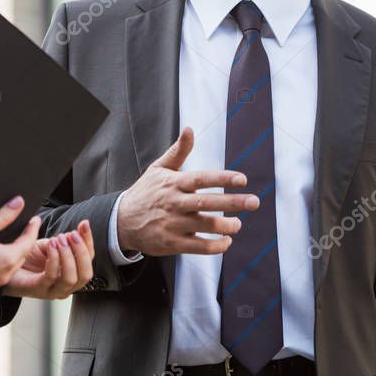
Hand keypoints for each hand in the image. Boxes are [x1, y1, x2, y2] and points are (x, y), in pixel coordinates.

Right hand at [0, 195, 40, 301]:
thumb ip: (3, 216)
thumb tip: (18, 204)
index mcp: (7, 259)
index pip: (28, 242)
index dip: (32, 229)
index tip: (35, 221)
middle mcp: (3, 276)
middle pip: (20, 257)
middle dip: (23, 244)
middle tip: (23, 232)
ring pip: (7, 271)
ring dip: (8, 259)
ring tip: (4, 247)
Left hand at [4, 220, 94, 298]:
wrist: (6, 266)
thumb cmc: (29, 258)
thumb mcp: (51, 245)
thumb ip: (65, 240)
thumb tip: (79, 230)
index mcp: (72, 273)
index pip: (89, 259)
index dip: (88, 241)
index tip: (84, 225)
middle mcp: (66, 285)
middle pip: (85, 274)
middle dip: (81, 252)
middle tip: (72, 235)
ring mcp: (53, 290)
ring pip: (71, 278)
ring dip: (68, 256)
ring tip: (59, 239)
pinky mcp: (38, 289)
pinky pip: (51, 276)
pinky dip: (54, 259)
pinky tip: (51, 246)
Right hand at [116, 127, 258, 255]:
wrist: (121, 221)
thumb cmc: (146, 192)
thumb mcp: (158, 168)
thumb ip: (178, 151)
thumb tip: (189, 128)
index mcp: (174, 183)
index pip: (201, 179)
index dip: (222, 179)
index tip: (242, 179)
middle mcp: (175, 203)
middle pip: (207, 203)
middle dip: (233, 202)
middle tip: (254, 202)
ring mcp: (173, 224)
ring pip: (205, 225)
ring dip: (226, 226)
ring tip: (238, 224)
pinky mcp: (172, 243)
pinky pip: (198, 246)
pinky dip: (214, 246)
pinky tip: (226, 241)